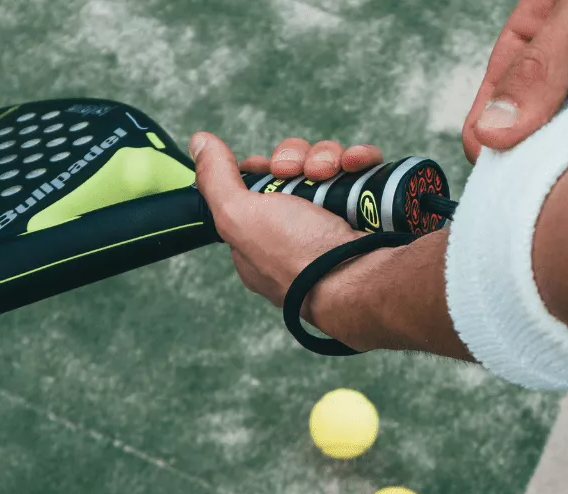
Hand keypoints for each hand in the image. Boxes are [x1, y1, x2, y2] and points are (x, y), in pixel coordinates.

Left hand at [187, 133, 389, 346]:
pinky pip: (361, 171)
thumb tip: (199, 140)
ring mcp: (335, 221)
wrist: (359, 278)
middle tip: (298, 172)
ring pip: (327, 165)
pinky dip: (359, 161)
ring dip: (327, 157)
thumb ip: (215, 178)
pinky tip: (356, 165)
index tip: (270, 168)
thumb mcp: (238, 216)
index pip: (256, 189)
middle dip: (297, 160)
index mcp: (260, 239)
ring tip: (331, 172)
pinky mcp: (368, 211)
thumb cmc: (294, 257)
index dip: (263, 170)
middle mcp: (297, 231)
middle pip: (293, 170)